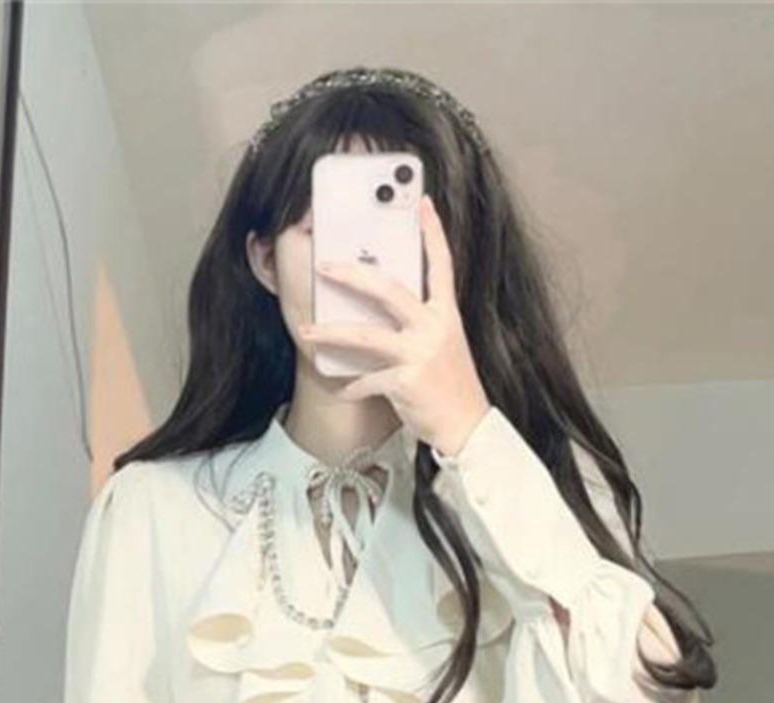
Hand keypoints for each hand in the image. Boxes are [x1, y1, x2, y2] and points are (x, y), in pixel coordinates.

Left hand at [295, 193, 490, 458]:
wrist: (468, 428)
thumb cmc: (451, 388)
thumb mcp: (445, 346)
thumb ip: (421, 323)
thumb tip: (383, 310)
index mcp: (446, 314)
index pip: (441, 264)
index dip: (432, 232)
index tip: (422, 203)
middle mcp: (434, 328)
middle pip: (388, 290)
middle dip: (351, 275)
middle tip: (323, 265)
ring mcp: (420, 354)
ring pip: (366, 336)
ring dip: (331, 333)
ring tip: (305, 331)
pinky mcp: (407, 381)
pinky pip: (367, 379)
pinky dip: (352, 385)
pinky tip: (342, 388)